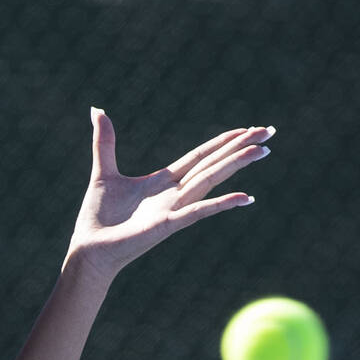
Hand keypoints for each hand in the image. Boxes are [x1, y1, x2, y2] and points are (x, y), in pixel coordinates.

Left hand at [68, 108, 272, 281]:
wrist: (90, 249)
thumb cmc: (97, 218)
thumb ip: (105, 142)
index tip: (245, 129)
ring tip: (262, 150)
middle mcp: (174, 194)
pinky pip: (197, 211)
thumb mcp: (103, 172)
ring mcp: (173, 209)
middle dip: (239, 148)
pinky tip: (245, 197)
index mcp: (163, 181)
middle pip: (213, 164)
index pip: (199, 157)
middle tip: (269, 131)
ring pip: (210, 180)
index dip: (221, 142)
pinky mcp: (166, 225)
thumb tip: (97, 109)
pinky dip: (220, 204)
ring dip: (236, 164)